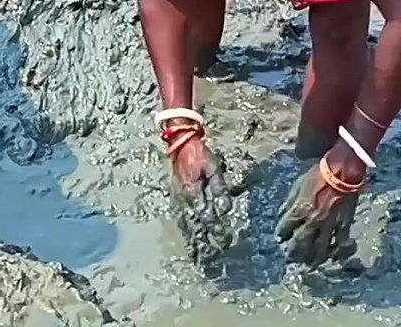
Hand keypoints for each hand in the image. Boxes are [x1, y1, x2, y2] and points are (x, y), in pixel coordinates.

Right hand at [166, 130, 234, 262]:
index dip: (216, 230)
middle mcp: (182, 199)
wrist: (178, 143)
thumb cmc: (199, 154)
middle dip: (204, 243)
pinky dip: (185, 233)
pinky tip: (189, 241)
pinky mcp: (174, 199)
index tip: (226, 241)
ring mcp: (176, 200)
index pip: (206, 217)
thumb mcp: (213, 167)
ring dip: (193, 242)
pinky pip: (179, 220)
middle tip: (214, 257)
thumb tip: (225, 209)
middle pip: (194, 226)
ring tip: (200, 258)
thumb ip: (219, 189)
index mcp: (193, 192)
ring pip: (185, 226)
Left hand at [276, 154, 361, 266]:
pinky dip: (335, 252)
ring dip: (313, 258)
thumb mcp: (297, 185)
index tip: (280, 238)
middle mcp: (313, 221)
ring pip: (320, 248)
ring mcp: (329, 225)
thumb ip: (289, 202)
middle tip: (291, 258)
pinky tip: (332, 257)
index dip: (281, 234)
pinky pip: (339, 243)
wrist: (342, 172)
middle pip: (301, 243)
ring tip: (309, 265)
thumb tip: (283, 213)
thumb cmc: (318, 175)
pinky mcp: (344, 225)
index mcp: (300, 209)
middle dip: (294, 252)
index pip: (286, 227)